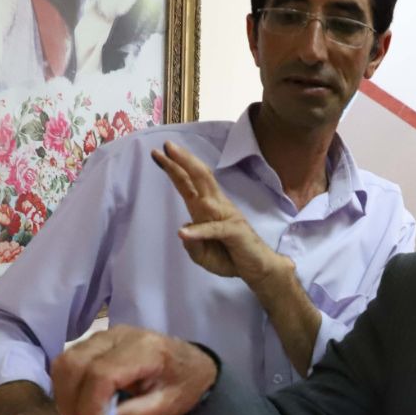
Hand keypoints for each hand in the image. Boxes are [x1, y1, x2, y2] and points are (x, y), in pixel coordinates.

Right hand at [52, 324, 218, 414]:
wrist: (191, 362)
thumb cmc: (184, 384)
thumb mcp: (171, 406)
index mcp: (145, 349)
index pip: (103, 373)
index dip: (90, 406)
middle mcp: (119, 335)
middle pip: (76, 363)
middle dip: (71, 402)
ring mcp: (104, 334)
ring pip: (66, 361)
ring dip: (64, 394)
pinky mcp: (95, 340)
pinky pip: (68, 360)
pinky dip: (66, 385)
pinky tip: (78, 405)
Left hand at [151, 141, 288, 283]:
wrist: (257, 269)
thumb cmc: (230, 258)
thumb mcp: (202, 256)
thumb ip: (191, 245)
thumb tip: (183, 229)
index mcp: (206, 210)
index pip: (188, 185)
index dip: (174, 169)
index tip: (158, 154)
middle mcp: (216, 207)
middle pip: (198, 178)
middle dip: (181, 160)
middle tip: (166, 145)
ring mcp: (226, 217)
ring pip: (205, 192)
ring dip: (186, 175)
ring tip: (171, 161)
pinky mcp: (234, 231)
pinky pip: (214, 230)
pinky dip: (199, 231)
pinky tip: (184, 233)